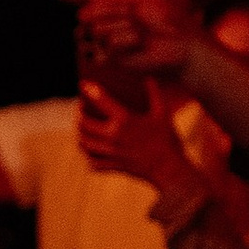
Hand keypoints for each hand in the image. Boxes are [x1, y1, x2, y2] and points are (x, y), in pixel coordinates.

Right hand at [66, 0, 187, 85]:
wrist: (182, 42)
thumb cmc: (165, 18)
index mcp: (114, 6)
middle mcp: (107, 24)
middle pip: (88, 12)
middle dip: (112, 10)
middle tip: (136, 16)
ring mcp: (108, 42)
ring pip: (97, 28)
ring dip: (123, 25)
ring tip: (141, 32)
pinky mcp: (113, 58)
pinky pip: (109, 41)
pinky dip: (127, 39)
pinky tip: (140, 43)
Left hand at [77, 79, 204, 200]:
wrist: (170, 169)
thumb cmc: (168, 140)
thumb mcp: (163, 114)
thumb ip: (155, 95)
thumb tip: (149, 79)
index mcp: (125, 120)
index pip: (101, 101)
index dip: (90, 90)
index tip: (83, 84)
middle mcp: (113, 136)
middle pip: (84, 124)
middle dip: (78, 114)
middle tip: (80, 109)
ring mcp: (111, 153)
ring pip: (83, 143)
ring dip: (79, 134)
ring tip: (81, 128)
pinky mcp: (113, 166)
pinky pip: (92, 162)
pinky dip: (88, 156)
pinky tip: (89, 150)